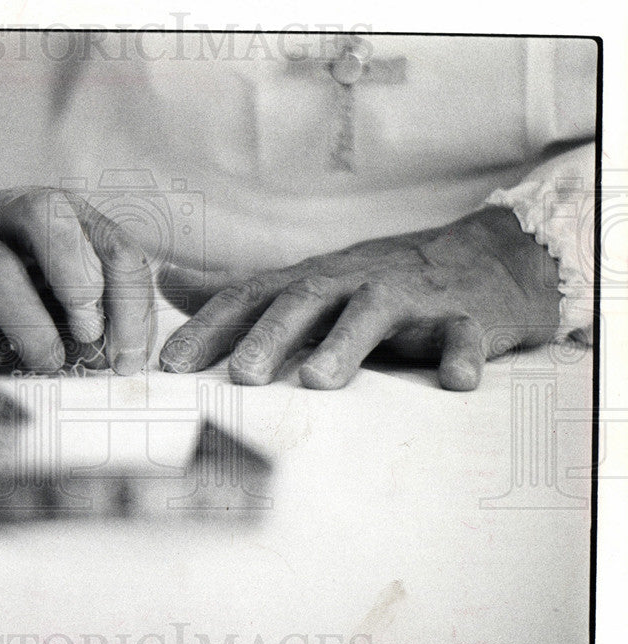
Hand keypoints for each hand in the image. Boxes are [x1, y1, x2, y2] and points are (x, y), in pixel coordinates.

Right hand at [0, 181, 153, 374]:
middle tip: (89, 335)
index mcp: (59, 214)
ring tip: (46, 361)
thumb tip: (121, 358)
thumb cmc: (12, 289)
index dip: (130, 306)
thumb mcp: (60, 287)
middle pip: (48, 216)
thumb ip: (97, 313)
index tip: (127, 360)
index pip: (113, 246)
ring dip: (31, 327)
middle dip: (79, 281)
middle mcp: (5, 215)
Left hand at [158, 206, 561, 389]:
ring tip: (318, 381)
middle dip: (269, 335)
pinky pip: (462, 332)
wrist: (478, 261)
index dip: (207, 329)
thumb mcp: (301, 283)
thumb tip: (165, 282)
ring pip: (373, 311)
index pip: (248, 298)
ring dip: (346, 343)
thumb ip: (236, 291)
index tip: (169, 367)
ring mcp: (407, 297)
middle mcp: (350, 283)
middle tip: (240, 375)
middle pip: (305, 300)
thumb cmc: (371, 283)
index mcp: (308, 282)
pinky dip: (460, 353)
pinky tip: (456, 381)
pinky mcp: (462, 315)